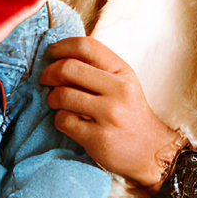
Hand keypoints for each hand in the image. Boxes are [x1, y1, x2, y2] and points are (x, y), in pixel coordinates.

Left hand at [40, 37, 179, 188]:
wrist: (151, 151)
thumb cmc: (129, 113)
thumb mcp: (122, 83)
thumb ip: (97, 68)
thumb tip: (57, 56)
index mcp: (123, 72)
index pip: (88, 46)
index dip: (62, 46)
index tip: (50, 53)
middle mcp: (119, 90)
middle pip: (68, 68)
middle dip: (49, 73)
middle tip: (45, 80)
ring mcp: (110, 115)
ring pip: (62, 95)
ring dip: (51, 98)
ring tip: (55, 102)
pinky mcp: (99, 138)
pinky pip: (63, 120)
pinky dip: (59, 119)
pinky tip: (67, 121)